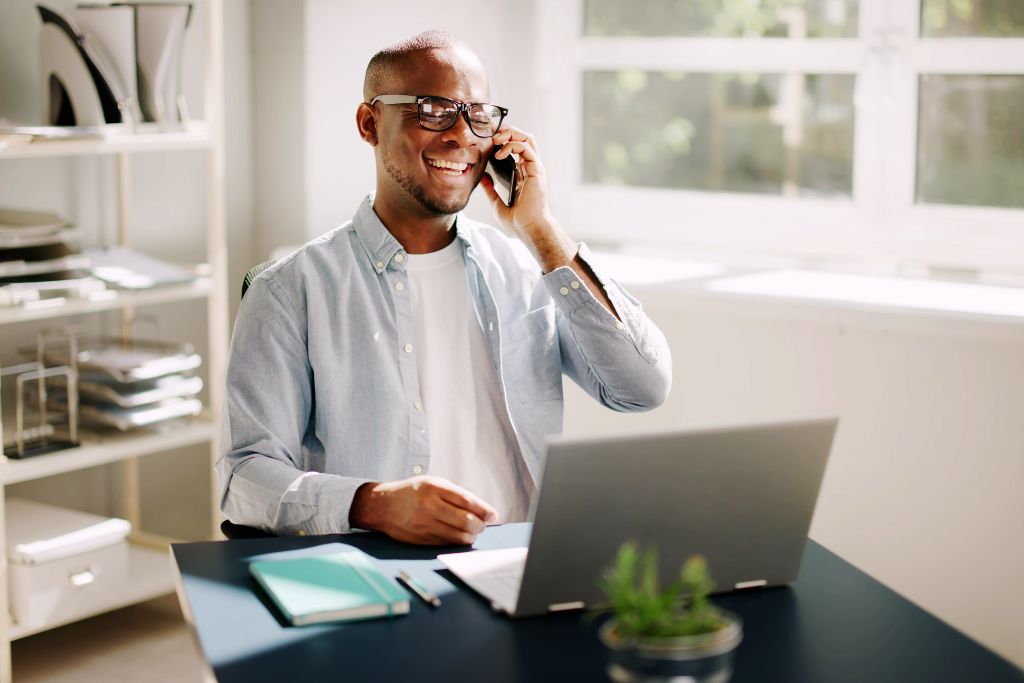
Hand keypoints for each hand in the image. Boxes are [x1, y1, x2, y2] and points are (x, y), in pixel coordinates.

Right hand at [349, 476, 498, 544]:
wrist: (382, 506)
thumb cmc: (412, 493)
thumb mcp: (432, 483)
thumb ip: (456, 494)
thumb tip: (483, 510)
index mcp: (434, 488)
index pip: (467, 501)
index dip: (484, 510)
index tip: (493, 515)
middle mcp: (429, 506)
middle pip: (466, 521)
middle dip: (480, 525)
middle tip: (483, 523)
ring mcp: (425, 524)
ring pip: (459, 536)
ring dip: (472, 535)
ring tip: (473, 530)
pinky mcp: (422, 539)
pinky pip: (448, 543)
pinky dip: (459, 541)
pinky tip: (460, 536)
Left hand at [480, 126, 576, 271]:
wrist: (529, 229)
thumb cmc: (518, 221)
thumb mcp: (497, 203)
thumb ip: (491, 189)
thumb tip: (482, 178)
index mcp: (524, 174)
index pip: (517, 148)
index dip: (504, 140)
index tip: (488, 141)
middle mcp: (531, 168)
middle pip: (523, 138)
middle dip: (507, 132)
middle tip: (491, 135)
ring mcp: (535, 168)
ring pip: (527, 138)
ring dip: (510, 134)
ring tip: (495, 140)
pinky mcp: (536, 170)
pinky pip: (526, 148)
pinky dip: (512, 146)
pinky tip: (499, 154)